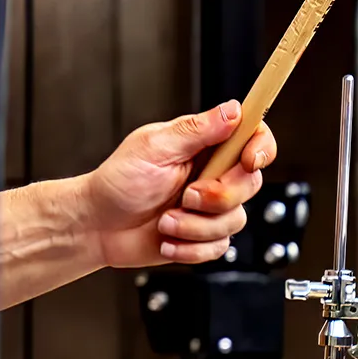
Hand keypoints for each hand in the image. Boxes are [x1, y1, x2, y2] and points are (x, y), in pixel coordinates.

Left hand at [79, 102, 276, 269]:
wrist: (97, 225)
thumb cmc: (117, 182)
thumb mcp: (153, 147)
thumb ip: (196, 130)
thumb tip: (233, 110)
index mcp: (205, 146)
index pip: (253, 137)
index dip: (261, 148)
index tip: (247, 161)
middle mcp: (212, 175)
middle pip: (250, 184)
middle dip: (218, 197)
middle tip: (186, 197)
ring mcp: (209, 208)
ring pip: (235, 221)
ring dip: (196, 226)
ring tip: (165, 221)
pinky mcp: (203, 236)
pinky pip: (219, 248)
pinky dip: (190, 248)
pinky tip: (166, 239)